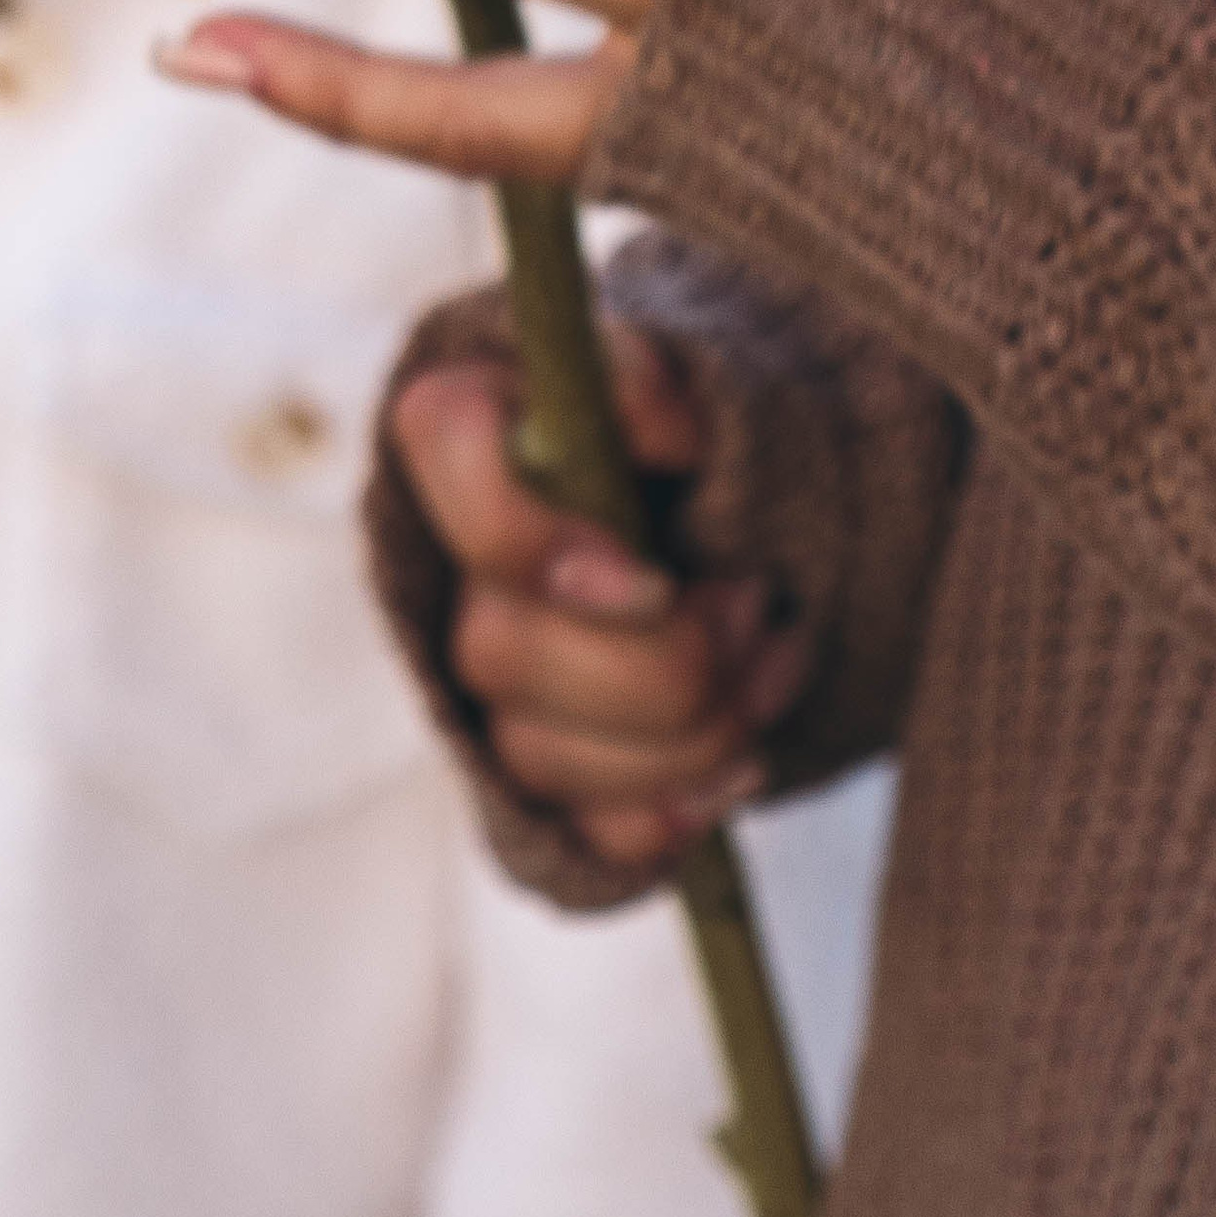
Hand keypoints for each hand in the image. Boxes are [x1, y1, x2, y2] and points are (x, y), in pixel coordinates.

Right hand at [387, 326, 811, 870]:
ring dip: (693, 732)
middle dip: (662, 659)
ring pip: (541, 757)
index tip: (651, 580)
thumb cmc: (693, 441)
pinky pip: (582, 834)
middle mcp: (455, 569)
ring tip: (778, 657)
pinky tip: (742, 761)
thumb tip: (664, 428)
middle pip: (500, 652)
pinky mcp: (544, 777)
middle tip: (759, 602)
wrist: (730, 524)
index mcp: (468, 433)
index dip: (530, 540)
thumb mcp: (681, 383)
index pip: (437, 453)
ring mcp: (491, 688)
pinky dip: (675, 812)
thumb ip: (657, 384)